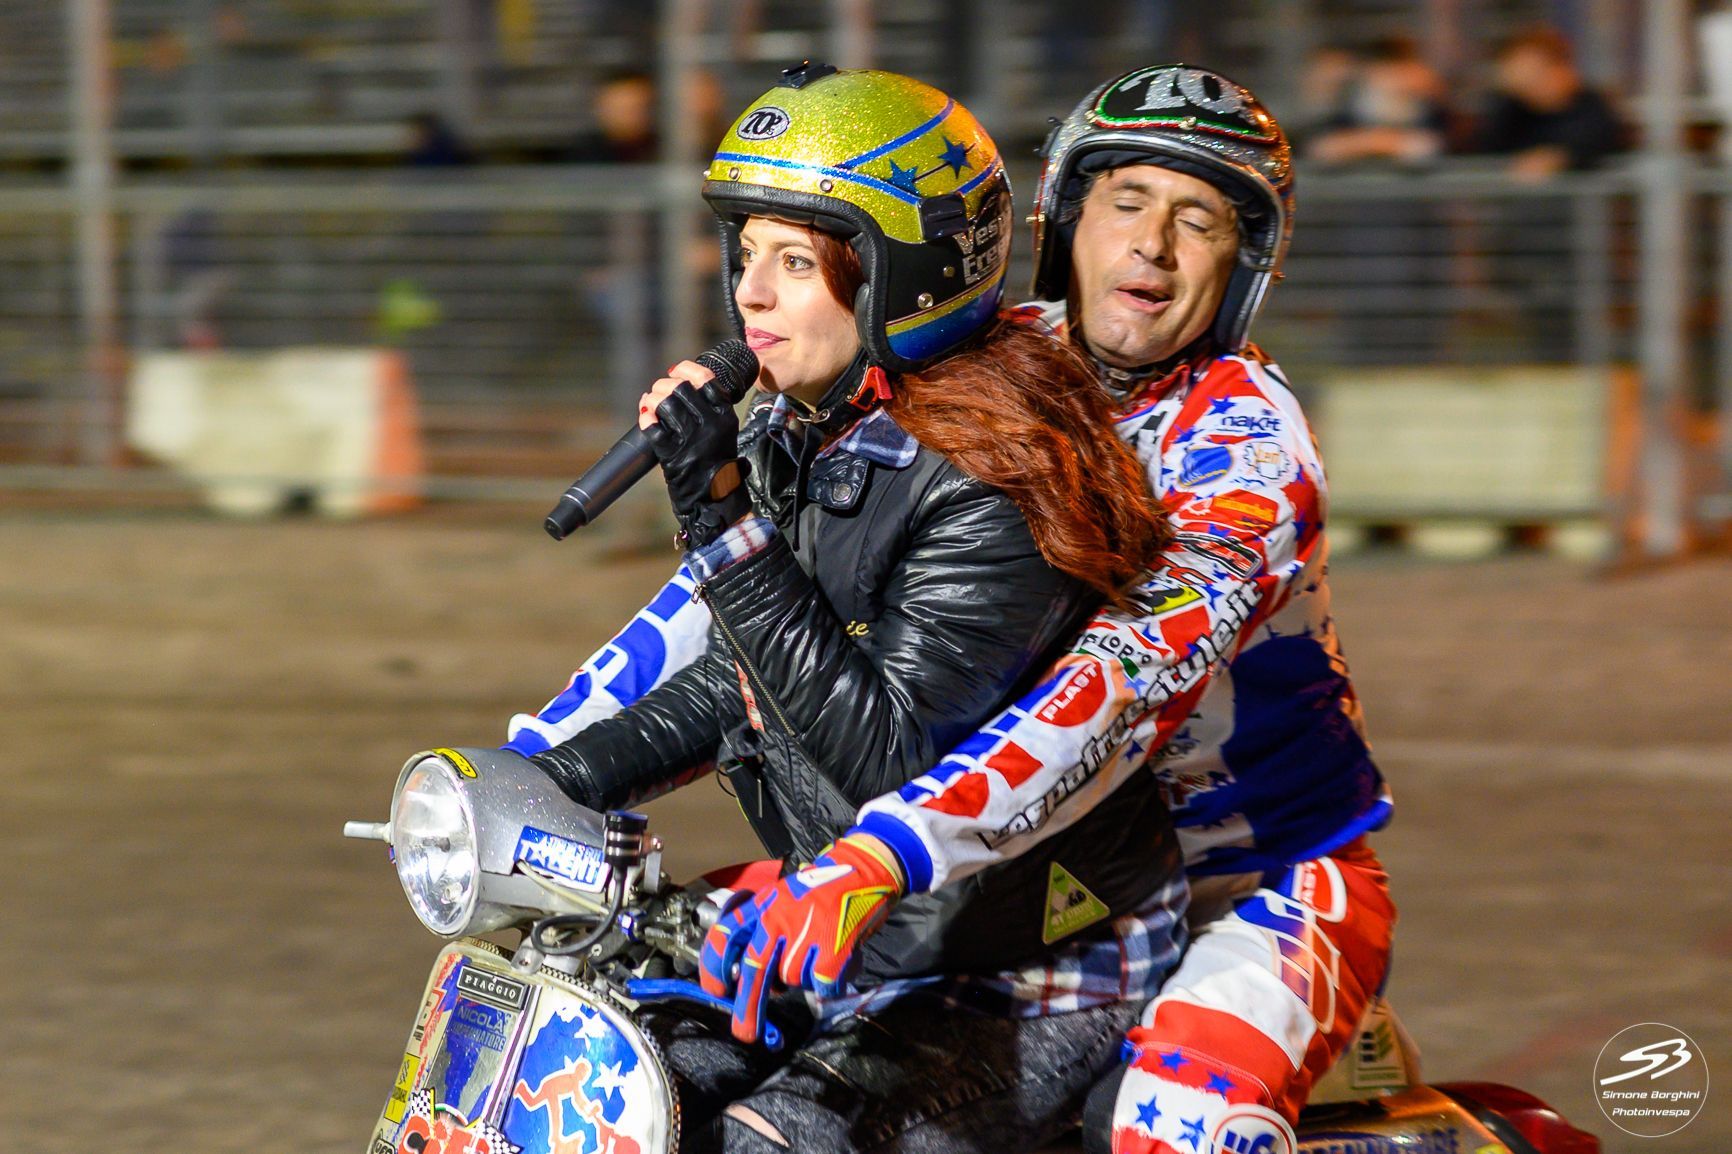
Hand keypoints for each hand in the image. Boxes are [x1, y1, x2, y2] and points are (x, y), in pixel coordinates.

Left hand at [639, 360, 748, 545]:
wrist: (715, 501)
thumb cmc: (717, 467)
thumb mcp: (723, 433)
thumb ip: (708, 411)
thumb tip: (679, 385)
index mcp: (725, 416)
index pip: (706, 379)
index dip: (686, 369)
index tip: (675, 369)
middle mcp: (710, 425)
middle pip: (680, 388)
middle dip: (663, 385)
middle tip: (657, 391)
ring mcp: (691, 440)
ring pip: (664, 404)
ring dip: (651, 400)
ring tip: (648, 403)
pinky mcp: (673, 455)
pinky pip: (653, 428)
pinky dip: (645, 419)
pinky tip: (645, 419)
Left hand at [699, 834, 903, 1042]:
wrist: (865, 870)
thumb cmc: (823, 890)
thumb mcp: (783, 899)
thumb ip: (764, 930)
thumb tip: (748, 977)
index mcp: (763, 904)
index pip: (725, 936)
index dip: (714, 968)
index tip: (715, 991)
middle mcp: (778, 918)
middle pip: (754, 970)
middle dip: (748, 1007)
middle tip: (745, 1033)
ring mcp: (805, 933)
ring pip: (792, 980)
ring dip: (804, 977)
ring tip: (820, 952)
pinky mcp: (832, 948)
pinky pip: (822, 986)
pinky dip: (830, 983)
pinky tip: (839, 961)